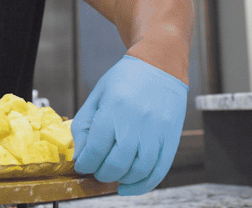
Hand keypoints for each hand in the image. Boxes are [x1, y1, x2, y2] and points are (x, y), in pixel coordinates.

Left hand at [71, 55, 187, 194]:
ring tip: (113, 175)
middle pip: (115, 165)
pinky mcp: (171, 138)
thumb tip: (81, 156)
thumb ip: (84, 126)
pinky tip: (130, 186)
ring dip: (121, 180)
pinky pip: (159, 170)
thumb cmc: (126, 79)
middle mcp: (136, 123)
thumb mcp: (97, 96)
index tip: (83, 165)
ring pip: (137, 171)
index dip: (85, 164)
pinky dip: (143, 185)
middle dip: (101, 173)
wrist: (159, 65)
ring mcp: (156, 132)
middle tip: (97, 170)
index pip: (95, 150)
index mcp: (114, 109)